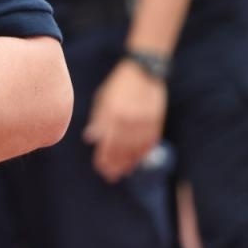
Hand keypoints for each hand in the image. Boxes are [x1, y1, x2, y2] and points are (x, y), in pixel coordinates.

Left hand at [82, 59, 166, 181]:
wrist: (144, 71)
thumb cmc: (119, 84)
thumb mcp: (103, 98)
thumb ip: (99, 119)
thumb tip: (91, 138)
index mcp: (114, 115)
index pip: (108, 143)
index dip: (104, 158)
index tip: (100, 168)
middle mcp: (130, 121)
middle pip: (122, 149)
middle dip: (115, 165)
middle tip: (110, 176)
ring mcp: (145, 122)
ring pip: (137, 149)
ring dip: (129, 163)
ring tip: (122, 173)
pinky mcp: (157, 122)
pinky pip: (150, 143)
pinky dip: (143, 154)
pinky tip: (137, 161)